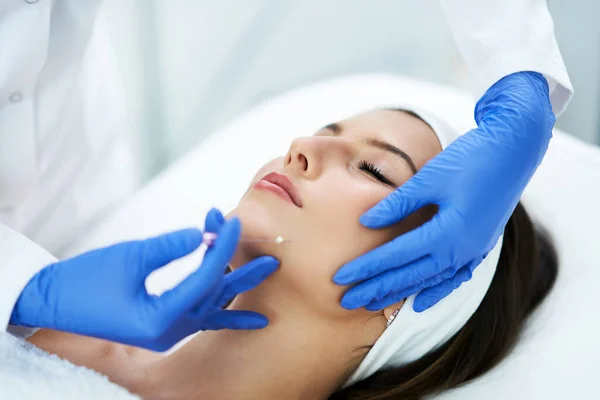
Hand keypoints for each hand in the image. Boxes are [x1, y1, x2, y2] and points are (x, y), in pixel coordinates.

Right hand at [11, 208, 278, 350]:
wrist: (52, 305)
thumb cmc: (82, 283)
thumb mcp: (127, 259)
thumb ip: (168, 247)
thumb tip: (203, 234)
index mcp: (160, 320)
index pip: (203, 279)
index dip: (221, 247)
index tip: (232, 221)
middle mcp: (170, 332)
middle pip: (216, 295)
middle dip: (241, 270)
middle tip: (272, 255)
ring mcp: (170, 332)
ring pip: (213, 305)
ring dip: (237, 284)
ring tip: (267, 269)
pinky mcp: (166, 326)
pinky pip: (205, 320)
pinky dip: (230, 316)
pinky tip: (257, 319)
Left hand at [333, 72, 554, 311]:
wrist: (515, 149)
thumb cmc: (471, 158)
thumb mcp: (430, 178)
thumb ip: (398, 203)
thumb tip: (365, 221)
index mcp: (447, 233)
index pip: (396, 256)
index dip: (367, 268)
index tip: (340, 279)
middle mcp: (461, 250)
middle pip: (410, 276)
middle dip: (377, 289)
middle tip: (347, 302)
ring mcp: (473, 251)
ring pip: (430, 281)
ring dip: (400, 293)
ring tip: (374, 305)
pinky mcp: (480, 245)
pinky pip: (454, 277)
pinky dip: (436, 291)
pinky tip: (421, 302)